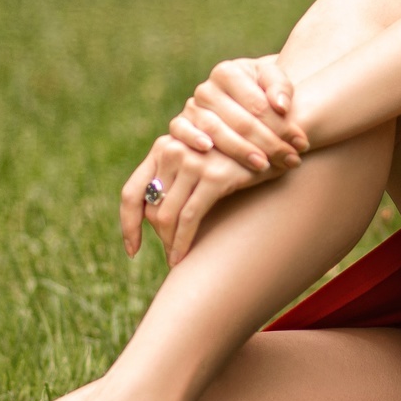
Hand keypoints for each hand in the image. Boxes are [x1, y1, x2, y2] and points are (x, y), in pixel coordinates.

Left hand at [119, 135, 275, 263]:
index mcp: (161, 148)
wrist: (271, 142)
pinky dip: (182, 242)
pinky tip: (182, 257)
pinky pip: (189, 219)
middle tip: (171, 253)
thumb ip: (174, 179)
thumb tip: (151, 218)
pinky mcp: (213, 176)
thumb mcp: (198, 161)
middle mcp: (171, 150)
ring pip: (166, 216)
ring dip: (170, 244)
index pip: (132, 192)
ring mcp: (192, 162)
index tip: (132, 250)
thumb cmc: (233, 158)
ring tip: (177, 259)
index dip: (128, 225)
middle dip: (159, 237)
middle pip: (151, 209)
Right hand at [164, 56, 306, 175]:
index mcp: (228, 72)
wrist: (242, 98)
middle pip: (240, 120)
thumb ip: (281, 88)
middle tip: (290, 160)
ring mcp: (191, 107)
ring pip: (215, 130)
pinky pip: (180, 131)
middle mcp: (206, 89)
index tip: (302, 143)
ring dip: (241, 151)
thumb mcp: (274, 81)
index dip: (282, 126)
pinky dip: (192, 138)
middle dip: (268, 143)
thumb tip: (281, 106)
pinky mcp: (179, 124)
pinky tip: (208, 149)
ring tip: (264, 165)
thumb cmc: (262, 91)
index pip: (257, 104)